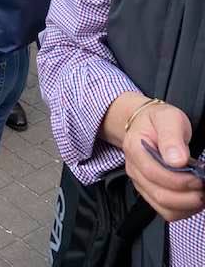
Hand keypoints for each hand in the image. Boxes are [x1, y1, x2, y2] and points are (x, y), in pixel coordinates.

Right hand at [124, 101, 204, 222]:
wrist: (146, 123)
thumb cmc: (158, 120)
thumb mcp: (168, 119)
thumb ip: (172, 137)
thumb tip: (177, 160)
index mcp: (135, 148)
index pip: (153, 173)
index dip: (178, 180)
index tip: (198, 177)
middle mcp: (134, 169)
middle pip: (159, 195)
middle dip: (187, 196)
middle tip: (204, 186)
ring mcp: (141, 183)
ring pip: (164, 208)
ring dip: (187, 206)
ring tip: (201, 193)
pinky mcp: (149, 193)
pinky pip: (166, 212)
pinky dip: (183, 210)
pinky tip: (193, 198)